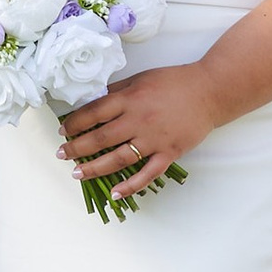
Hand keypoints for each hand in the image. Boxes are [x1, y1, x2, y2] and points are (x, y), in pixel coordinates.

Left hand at [58, 64, 218, 200]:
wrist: (210, 91)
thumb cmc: (174, 82)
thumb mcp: (140, 78)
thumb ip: (117, 91)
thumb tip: (92, 102)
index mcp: (129, 99)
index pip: (93, 113)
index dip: (74, 123)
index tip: (63, 130)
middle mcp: (138, 121)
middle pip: (100, 138)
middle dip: (77, 148)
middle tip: (62, 154)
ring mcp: (154, 139)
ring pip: (118, 158)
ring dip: (95, 168)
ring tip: (78, 173)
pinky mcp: (169, 153)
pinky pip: (147, 174)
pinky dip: (130, 186)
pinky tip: (115, 193)